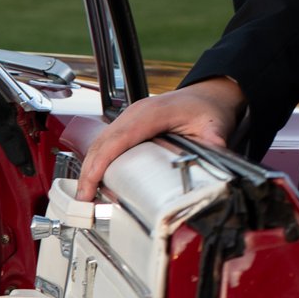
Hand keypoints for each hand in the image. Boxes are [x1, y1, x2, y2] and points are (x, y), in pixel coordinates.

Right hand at [75, 78, 244, 199]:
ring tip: (87, 195)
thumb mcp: (214, 130)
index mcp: (152, 113)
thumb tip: (206, 179)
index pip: (116, 140)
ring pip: (98, 143)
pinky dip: (96, 162)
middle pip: (100, 143)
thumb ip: (210, 154)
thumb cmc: (207, 109)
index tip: (90, 187)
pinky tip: (95, 181)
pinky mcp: (126, 125)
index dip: (99, 165)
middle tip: (84, 200)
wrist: (207, 97)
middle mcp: (134, 113)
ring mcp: (128, 117)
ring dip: (89, 169)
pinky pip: (104, 143)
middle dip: (88, 173)